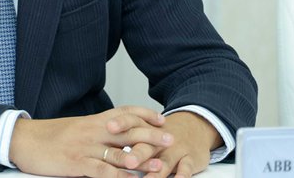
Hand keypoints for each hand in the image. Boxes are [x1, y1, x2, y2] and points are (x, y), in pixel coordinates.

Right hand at [9, 106, 172, 177]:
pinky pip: (101, 170)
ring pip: (118, 153)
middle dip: (151, 136)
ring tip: (160, 166)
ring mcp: (85, 148)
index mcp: (93, 120)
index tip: (161, 119)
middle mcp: (92, 131)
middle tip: (171, 139)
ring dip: (141, 160)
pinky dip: (118, 176)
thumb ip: (96, 130)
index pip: (124, 112)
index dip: (144, 114)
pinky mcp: (76, 164)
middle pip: (127, 131)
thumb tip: (116, 135)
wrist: (24, 139)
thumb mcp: (76, 128)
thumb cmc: (50, 136)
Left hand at [106, 111, 221, 177]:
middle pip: (147, 145)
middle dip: (137, 153)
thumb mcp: (145, 129)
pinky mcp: (190, 159)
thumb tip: (98, 144)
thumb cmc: (160, 134)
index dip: (121, 123)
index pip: (132, 120)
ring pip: (165, 160)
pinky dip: (182, 175)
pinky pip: (186, 168)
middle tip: (128, 161)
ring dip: (156, 171)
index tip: (109, 127)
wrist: (195, 127)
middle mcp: (160, 138)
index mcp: (146, 127)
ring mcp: (176, 149)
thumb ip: (125, 136)